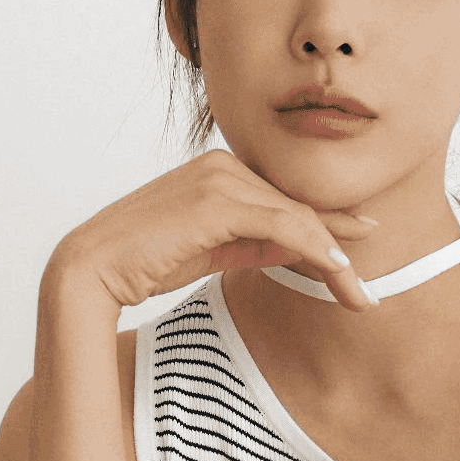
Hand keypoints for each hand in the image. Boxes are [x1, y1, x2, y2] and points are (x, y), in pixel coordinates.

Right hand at [50, 150, 379, 313]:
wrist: (93, 269)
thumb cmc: (146, 261)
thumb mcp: (215, 251)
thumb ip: (256, 242)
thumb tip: (303, 247)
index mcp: (221, 171)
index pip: (286, 200)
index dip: (330, 227)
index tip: (359, 252)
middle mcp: (223, 164)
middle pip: (298, 208)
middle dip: (339, 249)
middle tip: (366, 293)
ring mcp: (220, 178)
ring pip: (297, 217)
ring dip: (335, 259)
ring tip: (359, 295)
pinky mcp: (217, 201)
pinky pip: (282, 224)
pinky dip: (316, 247)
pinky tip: (339, 271)